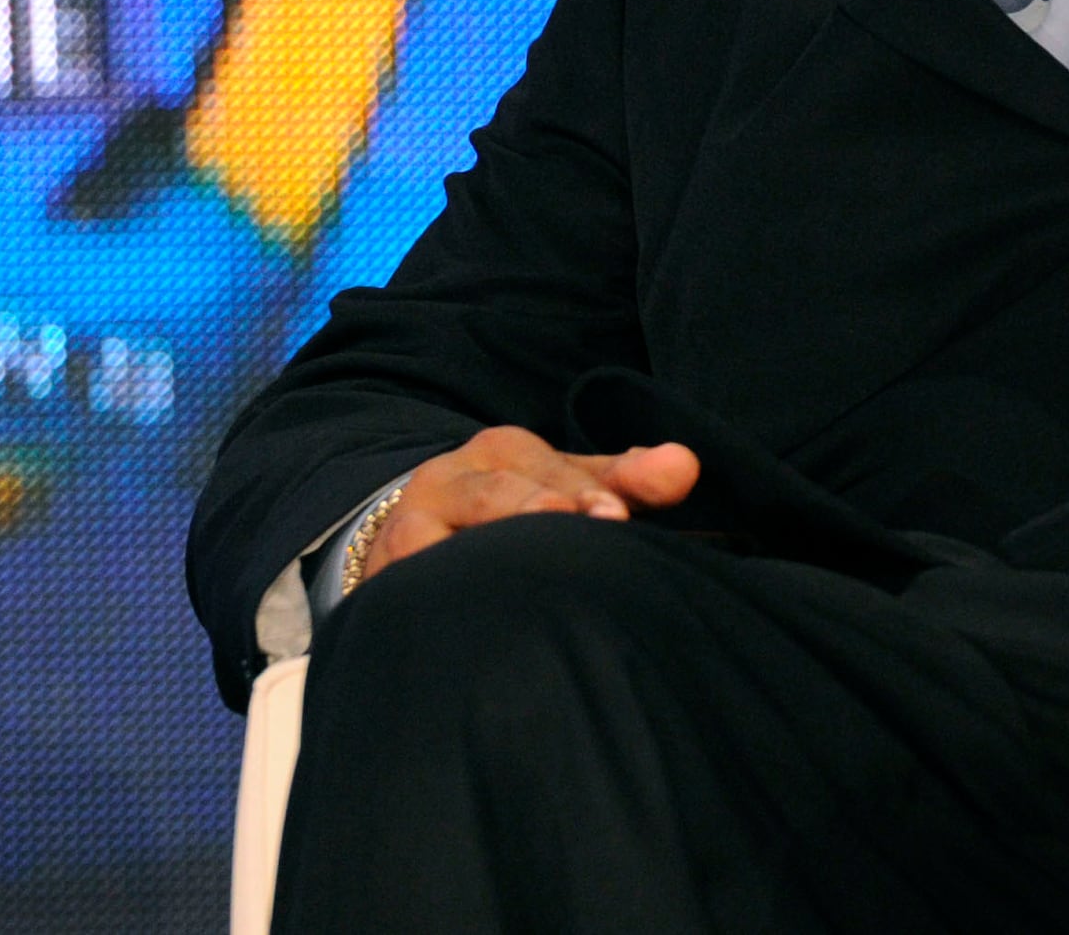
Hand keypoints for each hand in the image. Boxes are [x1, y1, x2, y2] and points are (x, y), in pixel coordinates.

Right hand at [363, 424, 700, 577]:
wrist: (406, 540)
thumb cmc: (509, 514)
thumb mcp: (567, 487)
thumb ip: (625, 480)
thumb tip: (686, 465)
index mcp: (504, 451)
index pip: (552, 469)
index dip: (587, 493)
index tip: (616, 516)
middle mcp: (452, 478)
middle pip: (497, 494)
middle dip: (538, 511)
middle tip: (585, 531)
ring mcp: (409, 526)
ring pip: (439, 534)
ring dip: (477, 557)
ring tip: (514, 577)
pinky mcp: (383, 576)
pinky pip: (402, 582)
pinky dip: (428, 593)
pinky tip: (463, 616)